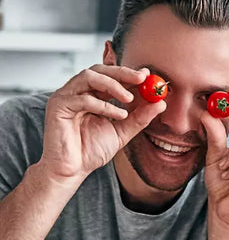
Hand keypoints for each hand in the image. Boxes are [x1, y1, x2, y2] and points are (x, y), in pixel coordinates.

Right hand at [40, 65, 164, 184]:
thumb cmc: (91, 150)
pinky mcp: (58, 106)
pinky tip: (119, 114)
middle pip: (99, 70)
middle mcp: (77, 92)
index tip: (148, 75)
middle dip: (122, 72)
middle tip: (142, 78)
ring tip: (130, 99)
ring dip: (113, 85)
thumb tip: (161, 103)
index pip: (110, 76)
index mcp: (91, 95)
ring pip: (89, 76)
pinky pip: (82, 99)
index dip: (128, 73)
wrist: (72, 169)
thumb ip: (139, 118)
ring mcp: (66, 96)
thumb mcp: (122, 131)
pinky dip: (104, 105)